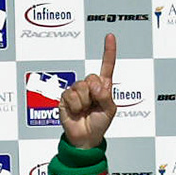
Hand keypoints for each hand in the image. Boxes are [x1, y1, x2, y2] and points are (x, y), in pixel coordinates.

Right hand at [56, 33, 118, 151]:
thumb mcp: (110, 110)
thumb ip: (106, 96)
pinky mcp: (65, 97)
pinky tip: (76, 112)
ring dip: (84, 102)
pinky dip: (75, 106)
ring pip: (81, 87)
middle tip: (93, 105)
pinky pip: (71, 96)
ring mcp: (76, 91)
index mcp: (103, 87)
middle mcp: (89, 86)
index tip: (110, 36)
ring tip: (84, 110)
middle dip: (94, 93)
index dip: (108, 51)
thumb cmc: (99, 123)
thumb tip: (95, 85)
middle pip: (91, 78)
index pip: (106, 66)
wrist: (85, 138)